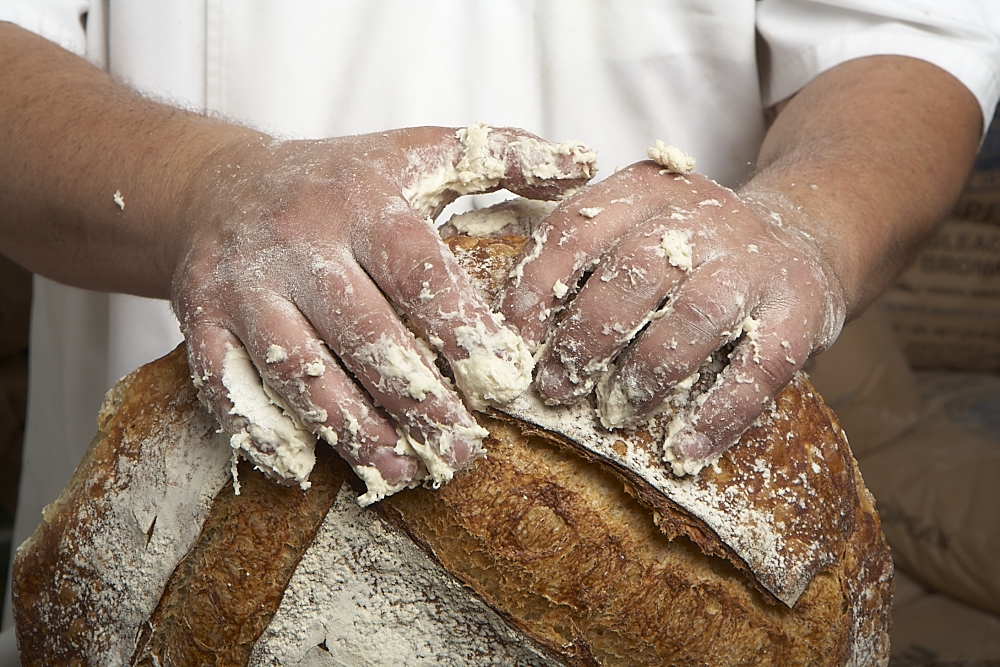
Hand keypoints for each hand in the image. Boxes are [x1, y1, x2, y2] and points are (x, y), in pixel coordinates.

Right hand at [170, 125, 594, 500]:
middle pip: (363, 333)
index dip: (461, 331)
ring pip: (299, 370)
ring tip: (404, 472)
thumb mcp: (421, 151)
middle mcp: (297, 241)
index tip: (505, 382)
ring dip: (353, 429)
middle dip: (417, 401)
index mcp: (362, 200)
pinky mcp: (198, 317)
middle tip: (463, 452)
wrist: (223, 185)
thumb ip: (504, 158)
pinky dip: (262, 431)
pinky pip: (223, 384)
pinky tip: (307, 468)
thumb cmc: (341, 179)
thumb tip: (586, 164)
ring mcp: (242, 283)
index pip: (417, 272)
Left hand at [497, 161, 844, 470]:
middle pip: (633, 272)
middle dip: (587, 339)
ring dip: (648, 373)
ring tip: (617, 413)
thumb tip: (510, 338)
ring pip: (695, 316)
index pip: (575, 229)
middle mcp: (703, 214)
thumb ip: (581, 264)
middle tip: (557, 387)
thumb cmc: (690, 251)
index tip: (512, 345)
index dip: (536, 289)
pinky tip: (685, 446)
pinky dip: (720, 413)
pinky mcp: (802, 306)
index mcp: (645, 189)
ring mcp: (757, 259)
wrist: (800, 234)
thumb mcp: (634, 229)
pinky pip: (760, 365)